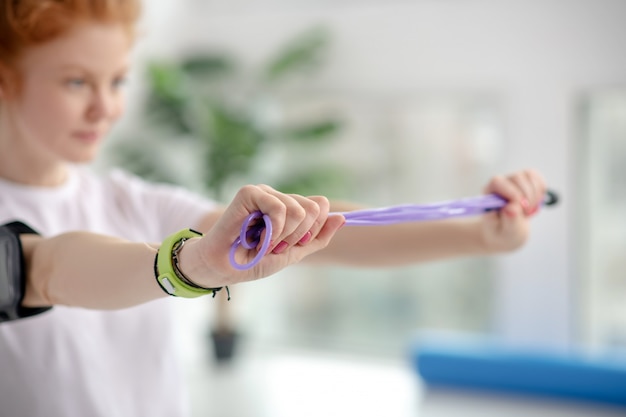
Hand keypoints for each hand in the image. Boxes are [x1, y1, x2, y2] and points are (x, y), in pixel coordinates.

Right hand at [180, 184, 344, 286]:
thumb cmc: (253, 260)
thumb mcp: (293, 252)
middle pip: (314, 208)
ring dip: (283, 237)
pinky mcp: (250, 193)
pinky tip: (258, 238)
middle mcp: (279, 196)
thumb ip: (318, 237)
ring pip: (298, 210)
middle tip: (276, 246)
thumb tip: (342, 218)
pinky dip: (273, 231)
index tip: (292, 245)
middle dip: (298, 236)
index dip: (312, 231)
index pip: (321, 206)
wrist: (224, 268)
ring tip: (263, 243)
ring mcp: (265, 192)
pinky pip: (279, 208)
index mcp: (290, 207)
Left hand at [479, 169, 546, 252]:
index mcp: (488, 194)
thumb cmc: (502, 231)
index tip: (521, 207)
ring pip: (529, 175)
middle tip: (526, 213)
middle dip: (527, 196)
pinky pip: (537, 178)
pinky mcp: (526, 180)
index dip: (512, 192)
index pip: (497, 182)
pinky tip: (535, 202)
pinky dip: (541, 190)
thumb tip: (512, 208)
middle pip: (516, 177)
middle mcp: (500, 183)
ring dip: (535, 195)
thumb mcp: (505, 232)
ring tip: (529, 210)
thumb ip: (508, 221)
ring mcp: (513, 180)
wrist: (508, 230)